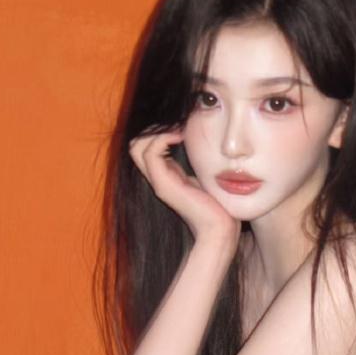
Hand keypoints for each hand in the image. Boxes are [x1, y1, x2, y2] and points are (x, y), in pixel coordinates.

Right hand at [128, 127, 240, 247]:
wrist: (220, 229)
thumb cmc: (219, 206)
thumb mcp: (206, 177)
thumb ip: (198, 164)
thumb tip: (201, 145)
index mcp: (167, 176)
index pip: (145, 147)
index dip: (159, 131)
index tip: (181, 126)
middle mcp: (158, 179)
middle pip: (135, 145)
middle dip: (155, 128)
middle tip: (178, 125)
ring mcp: (158, 182)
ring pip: (137, 146)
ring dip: (158, 131)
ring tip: (179, 130)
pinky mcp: (163, 185)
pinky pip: (151, 152)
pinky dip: (163, 138)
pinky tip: (181, 137)